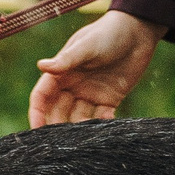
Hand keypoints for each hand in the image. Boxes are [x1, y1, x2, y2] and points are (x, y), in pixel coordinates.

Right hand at [29, 9, 162, 126]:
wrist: (139, 32)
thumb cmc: (108, 33)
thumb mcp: (87, 46)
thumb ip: (67, 60)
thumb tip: (41, 66)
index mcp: (61, 72)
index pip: (42, 96)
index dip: (37, 113)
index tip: (36, 131)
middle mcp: (72, 85)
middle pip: (58, 112)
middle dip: (57, 126)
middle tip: (63, 142)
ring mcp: (90, 93)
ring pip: (78, 118)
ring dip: (81, 128)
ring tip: (88, 134)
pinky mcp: (109, 99)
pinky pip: (100, 118)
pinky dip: (101, 123)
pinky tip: (108, 121)